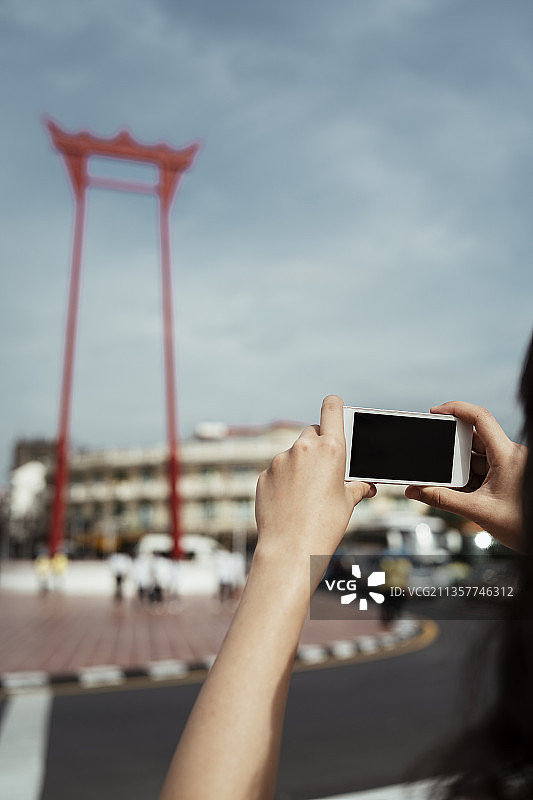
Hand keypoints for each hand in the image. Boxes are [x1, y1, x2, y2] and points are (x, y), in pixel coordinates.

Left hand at [255, 395, 375, 566]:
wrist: (291, 549)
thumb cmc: (325, 525)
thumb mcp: (348, 503)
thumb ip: (357, 487)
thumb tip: (366, 486)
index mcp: (331, 448)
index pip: (331, 408)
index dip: (334, 406)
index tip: (335, 411)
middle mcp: (303, 448)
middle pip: (312, 432)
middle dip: (318, 446)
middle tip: (325, 470)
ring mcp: (280, 461)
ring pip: (293, 454)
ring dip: (300, 466)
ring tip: (306, 496)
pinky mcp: (264, 475)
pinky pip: (277, 472)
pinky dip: (283, 481)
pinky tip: (289, 503)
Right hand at [405, 401, 526, 550]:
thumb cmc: (521, 525)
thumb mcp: (477, 511)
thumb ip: (442, 500)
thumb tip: (415, 491)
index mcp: (507, 455)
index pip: (480, 417)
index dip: (456, 408)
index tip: (435, 412)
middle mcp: (509, 455)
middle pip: (473, 439)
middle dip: (454, 452)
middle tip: (440, 464)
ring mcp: (508, 464)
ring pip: (476, 457)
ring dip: (461, 470)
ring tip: (460, 489)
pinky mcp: (506, 475)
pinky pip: (481, 469)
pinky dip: (469, 479)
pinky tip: (465, 493)